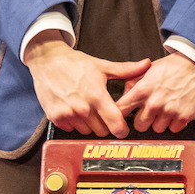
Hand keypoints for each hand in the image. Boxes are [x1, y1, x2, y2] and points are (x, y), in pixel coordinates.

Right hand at [23, 30, 150, 137]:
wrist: (48, 61)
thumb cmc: (75, 63)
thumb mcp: (102, 65)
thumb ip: (126, 70)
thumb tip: (146, 64)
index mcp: (97, 95)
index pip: (115, 123)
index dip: (121, 129)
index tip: (122, 129)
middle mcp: (83, 108)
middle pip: (102, 131)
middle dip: (105, 125)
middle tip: (102, 113)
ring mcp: (68, 114)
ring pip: (87, 131)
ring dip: (89, 124)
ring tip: (87, 108)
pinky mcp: (56, 117)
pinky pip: (71, 129)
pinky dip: (75, 123)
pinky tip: (75, 109)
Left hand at [115, 52, 194, 133]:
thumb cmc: (176, 65)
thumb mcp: (149, 68)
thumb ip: (133, 82)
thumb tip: (124, 95)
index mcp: (143, 90)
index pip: (121, 110)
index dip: (118, 115)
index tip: (119, 119)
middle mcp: (154, 103)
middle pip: (139, 126)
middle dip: (144, 119)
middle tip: (151, 110)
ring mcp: (169, 111)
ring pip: (157, 129)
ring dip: (160, 121)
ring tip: (167, 107)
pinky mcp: (183, 117)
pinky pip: (173, 129)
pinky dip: (175, 122)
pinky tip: (177, 110)